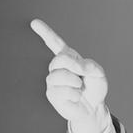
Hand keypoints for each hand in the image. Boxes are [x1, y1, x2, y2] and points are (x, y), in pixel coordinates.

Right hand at [31, 18, 108, 132]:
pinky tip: (76, 97)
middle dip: (75, 67)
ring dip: (74, 82)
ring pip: (58, 75)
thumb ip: (90, 65)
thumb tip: (76, 66)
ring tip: (80, 88)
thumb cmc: (94, 89)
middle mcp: (58, 67)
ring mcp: (53, 81)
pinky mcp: (52, 94)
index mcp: (68, 58)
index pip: (55, 43)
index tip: (35, 23)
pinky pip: (60, 90)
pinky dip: (73, 94)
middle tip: (82, 77)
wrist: (94, 108)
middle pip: (60, 59)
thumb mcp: (98, 74)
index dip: (45, 33)